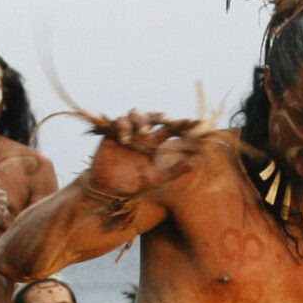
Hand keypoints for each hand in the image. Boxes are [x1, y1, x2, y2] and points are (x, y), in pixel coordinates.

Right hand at [85, 110, 203, 196]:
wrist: (107, 189)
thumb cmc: (132, 184)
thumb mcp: (156, 180)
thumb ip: (174, 171)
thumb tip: (195, 163)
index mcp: (154, 143)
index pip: (169, 129)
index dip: (180, 124)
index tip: (191, 122)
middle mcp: (141, 135)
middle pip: (154, 116)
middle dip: (161, 116)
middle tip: (168, 121)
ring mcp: (127, 132)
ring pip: (136, 113)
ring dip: (142, 120)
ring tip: (144, 132)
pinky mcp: (112, 133)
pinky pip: (118, 121)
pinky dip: (123, 127)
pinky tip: (125, 140)